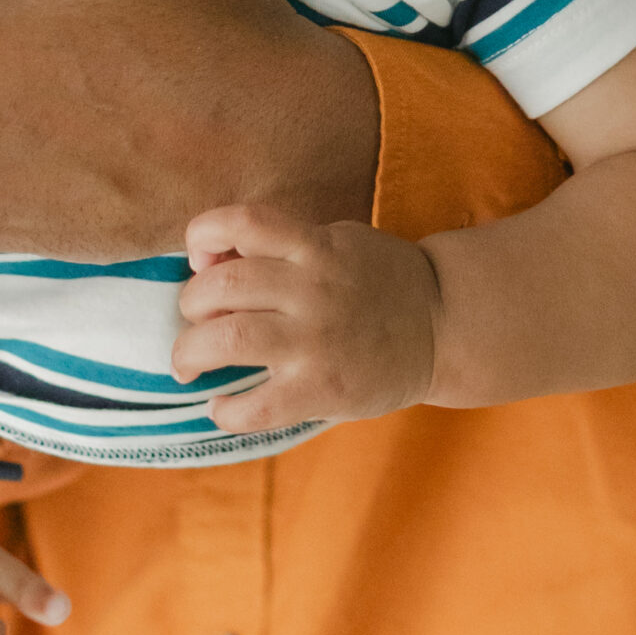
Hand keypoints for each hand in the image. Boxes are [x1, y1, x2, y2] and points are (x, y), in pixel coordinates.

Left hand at [171, 205, 441, 433]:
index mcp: (317, 247)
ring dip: (190, 352)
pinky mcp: (324, 389)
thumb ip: (283, 246)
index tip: (202, 258)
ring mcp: (318, 341)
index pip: (242, 223)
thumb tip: (209, 261)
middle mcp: (315, 288)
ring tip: (190, 363)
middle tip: (196, 319)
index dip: (204, 236)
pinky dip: (225, 411)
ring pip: (228, 338)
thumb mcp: (338, 242)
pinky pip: (256, 406)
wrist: (445, 326)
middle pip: (222, 284)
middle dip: (190, 301)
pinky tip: (222, 407)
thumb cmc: (380, 281)